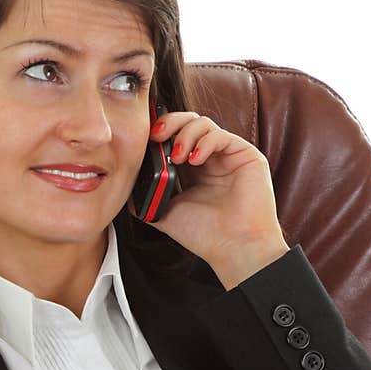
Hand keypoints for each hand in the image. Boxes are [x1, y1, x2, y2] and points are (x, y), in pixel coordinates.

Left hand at [143, 112, 289, 282]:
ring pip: (202, 123)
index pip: (173, 136)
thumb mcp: (163, 212)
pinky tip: (194, 160)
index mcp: (191, 169)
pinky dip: (204, 142)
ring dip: (184, 134)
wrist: (232, 247)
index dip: (159, 132)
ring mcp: (227, 155)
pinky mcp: (245, 155)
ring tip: (178, 157)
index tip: (144, 139)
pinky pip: (221, 135)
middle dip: (169, 123)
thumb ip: (146, 195)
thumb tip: (125, 184)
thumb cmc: (203, 234)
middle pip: (187, 122)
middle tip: (157, 136)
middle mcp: (210, 158)